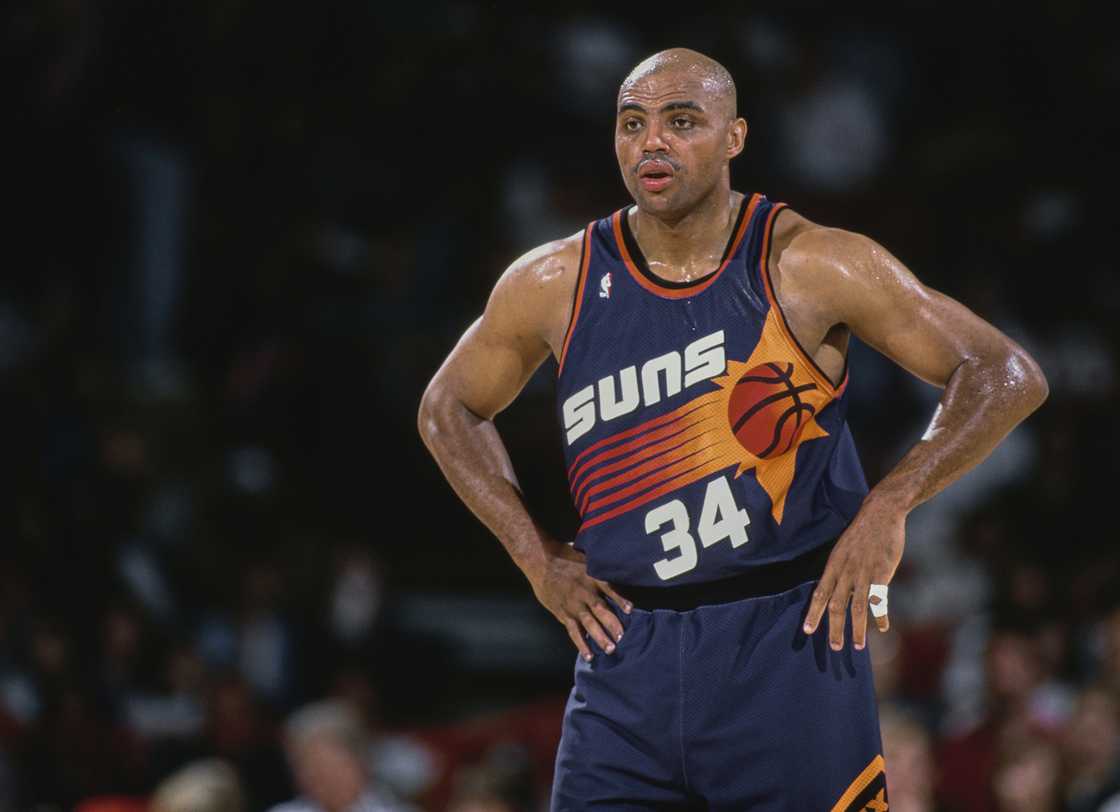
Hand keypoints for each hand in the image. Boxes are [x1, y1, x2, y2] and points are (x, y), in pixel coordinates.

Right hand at [527, 541, 631, 660]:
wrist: (541, 562)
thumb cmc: (565, 557)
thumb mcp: (586, 558)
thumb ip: (600, 568)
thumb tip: (618, 568)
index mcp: (591, 577)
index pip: (609, 589)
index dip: (620, 599)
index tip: (630, 609)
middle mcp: (583, 592)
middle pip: (601, 610)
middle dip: (612, 624)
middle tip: (622, 637)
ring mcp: (573, 605)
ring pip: (589, 624)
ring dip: (600, 637)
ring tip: (610, 649)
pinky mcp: (563, 614)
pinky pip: (574, 631)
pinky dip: (581, 644)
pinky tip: (589, 655)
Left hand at [802, 495, 905, 650]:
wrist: (880, 512)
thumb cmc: (862, 532)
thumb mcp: (843, 549)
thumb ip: (840, 571)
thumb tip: (837, 590)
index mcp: (833, 565)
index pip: (819, 594)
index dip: (813, 613)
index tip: (807, 630)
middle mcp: (845, 572)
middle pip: (836, 606)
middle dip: (834, 628)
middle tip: (834, 648)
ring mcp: (864, 573)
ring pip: (857, 608)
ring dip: (857, 630)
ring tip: (858, 646)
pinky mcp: (882, 573)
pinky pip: (880, 601)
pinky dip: (880, 616)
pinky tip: (882, 628)